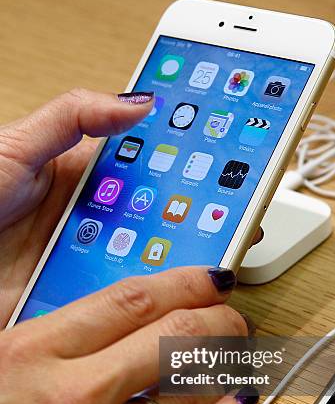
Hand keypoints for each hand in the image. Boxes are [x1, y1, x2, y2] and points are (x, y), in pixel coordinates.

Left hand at [0, 89, 263, 326]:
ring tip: (220, 257)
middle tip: (242, 215)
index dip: (192, 164)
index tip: (233, 162)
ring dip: (182, 262)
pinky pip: (124, 302)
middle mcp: (96, 220)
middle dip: (203, 217)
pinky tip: (176, 300)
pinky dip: (150, 303)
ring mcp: (92, 261)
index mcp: (86, 177)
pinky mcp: (81, 299)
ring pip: (150, 261)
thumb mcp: (15, 146)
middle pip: (161, 217)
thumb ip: (73, 117)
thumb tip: (137, 100)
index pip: (152, 167)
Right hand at [0, 266, 256, 403]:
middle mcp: (74, 397)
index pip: (131, 299)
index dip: (185, 282)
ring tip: (239, 353)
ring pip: (195, 387)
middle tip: (230, 315)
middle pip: (176, 336)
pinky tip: (241, 402)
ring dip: (229, 362)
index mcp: (31, 357)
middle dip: (219, 317)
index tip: (208, 280)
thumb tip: (84, 307)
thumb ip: (35, 334)